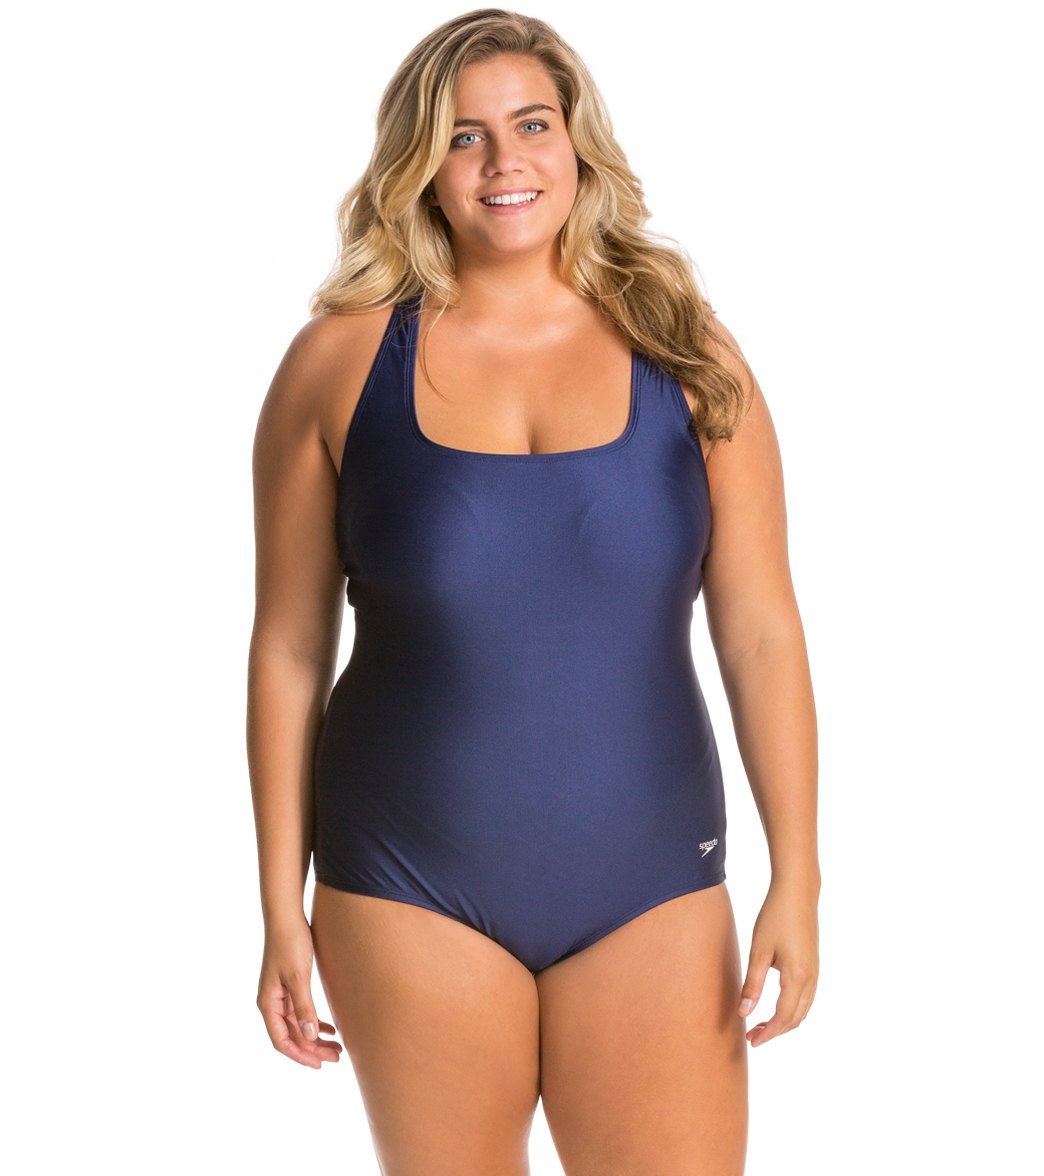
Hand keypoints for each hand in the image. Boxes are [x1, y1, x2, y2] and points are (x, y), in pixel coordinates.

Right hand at [257, 916, 343, 1068]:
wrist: (288, 917)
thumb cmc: (290, 944)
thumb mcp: (298, 977)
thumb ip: (304, 1007)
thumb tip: (310, 1037)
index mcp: (268, 1004)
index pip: (282, 1040)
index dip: (300, 1055)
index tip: (320, 1064)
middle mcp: (272, 1003)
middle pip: (292, 1036)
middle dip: (312, 1049)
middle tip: (336, 1057)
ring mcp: (281, 995)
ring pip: (299, 1025)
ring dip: (316, 1038)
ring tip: (337, 1047)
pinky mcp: (291, 985)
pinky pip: (302, 1012)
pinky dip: (315, 1022)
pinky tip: (330, 1028)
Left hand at [737, 878, 818, 1047]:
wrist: (798, 892)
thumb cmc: (775, 917)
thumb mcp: (759, 950)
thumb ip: (752, 984)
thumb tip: (744, 1013)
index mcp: (797, 976)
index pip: (783, 1017)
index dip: (768, 1033)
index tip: (751, 1041)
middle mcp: (811, 978)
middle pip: (796, 1018)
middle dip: (775, 1031)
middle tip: (752, 1037)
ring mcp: (815, 972)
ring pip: (803, 1009)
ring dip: (784, 1022)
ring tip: (761, 1025)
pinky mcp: (814, 964)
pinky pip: (806, 997)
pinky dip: (792, 1009)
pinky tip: (775, 1006)